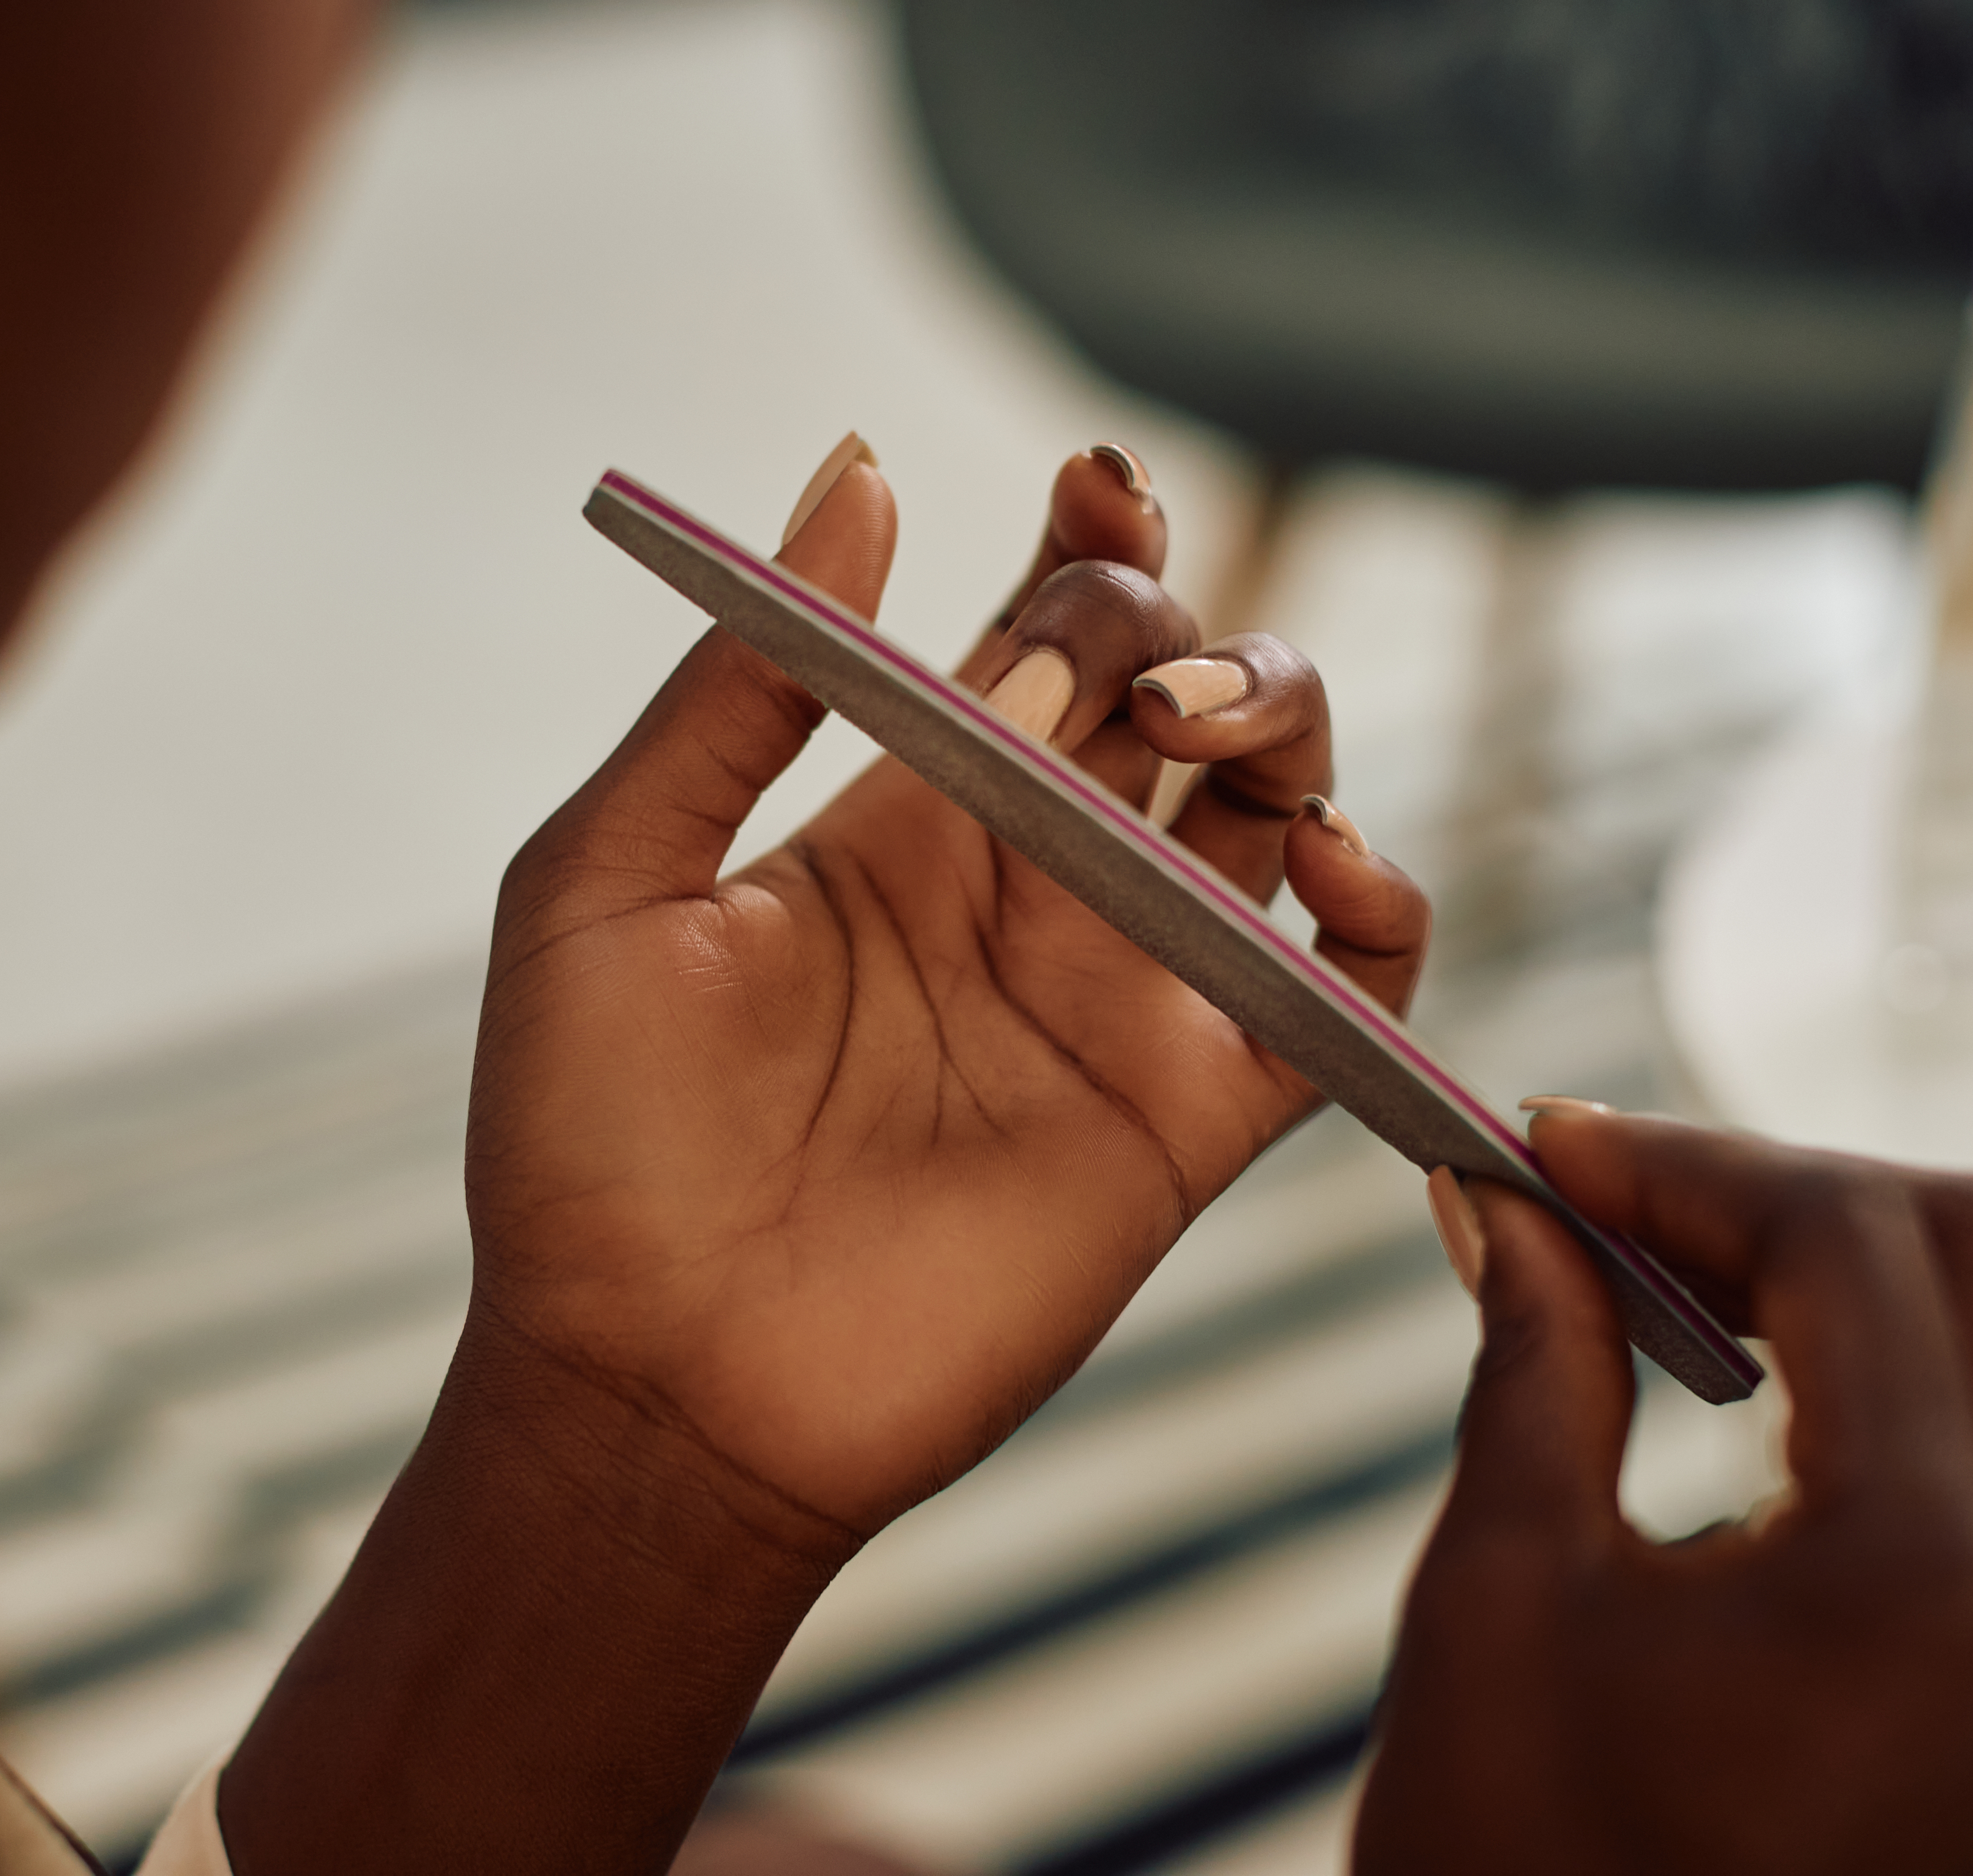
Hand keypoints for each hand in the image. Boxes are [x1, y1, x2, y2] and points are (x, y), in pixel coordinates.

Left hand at [225, 441, 1429, 1875]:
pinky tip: (1332, 861)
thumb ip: (740, 686)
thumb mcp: (608, 879)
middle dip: (1180, 622)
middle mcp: (1030, 887)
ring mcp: (1119, 997)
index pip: (1041, 631)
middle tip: (1123, 670)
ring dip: (1288, 720)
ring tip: (1206, 728)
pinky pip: (1345, 998)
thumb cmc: (590, 1145)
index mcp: (904, 816)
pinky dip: (1382, 914)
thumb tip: (857, 470)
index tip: (1096, 482)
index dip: (1096, 541)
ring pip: (1283, 807)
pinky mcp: (1189, 1119)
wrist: (653, 1388)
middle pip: (1177, 692)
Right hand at [1356, 1107, 1972, 1875]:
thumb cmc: (1533, 1872)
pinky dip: (1889, 1345)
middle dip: (1777, 1178)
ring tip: (1672, 1264)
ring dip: (1852, 1250)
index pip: (1852, 1237)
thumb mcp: (1504, 1591)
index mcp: (1919, 1573)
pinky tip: (1744, 1362)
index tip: (1550, 1147)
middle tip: (1600, 1191)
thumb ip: (1534, 1359)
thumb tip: (1508, 1204)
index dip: (1686, 1156)